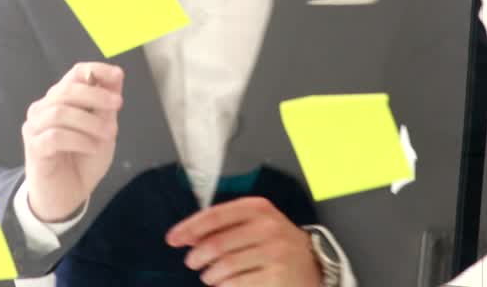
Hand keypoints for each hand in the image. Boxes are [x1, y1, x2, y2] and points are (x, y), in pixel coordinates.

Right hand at [21, 62, 123, 221]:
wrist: (66, 197)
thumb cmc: (83, 161)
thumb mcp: (103, 131)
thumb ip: (107, 106)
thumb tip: (117, 76)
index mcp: (61, 99)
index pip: (75, 74)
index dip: (96, 70)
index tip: (118, 75)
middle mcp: (44, 108)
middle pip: (67, 90)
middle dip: (96, 95)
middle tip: (118, 105)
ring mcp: (35, 128)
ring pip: (60, 112)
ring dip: (90, 121)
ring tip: (109, 134)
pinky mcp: (34, 148)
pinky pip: (55, 137)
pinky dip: (79, 140)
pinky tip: (92, 147)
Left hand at [166, 197, 322, 286]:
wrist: (313, 263)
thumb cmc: (275, 242)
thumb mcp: (255, 223)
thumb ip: (224, 225)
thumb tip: (188, 236)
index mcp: (258, 208)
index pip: (214, 215)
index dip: (189, 228)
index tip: (173, 239)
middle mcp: (268, 227)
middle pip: (217, 244)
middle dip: (197, 256)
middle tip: (191, 262)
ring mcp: (275, 252)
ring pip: (225, 266)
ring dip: (210, 275)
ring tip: (209, 277)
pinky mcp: (277, 276)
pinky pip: (237, 284)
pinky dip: (224, 286)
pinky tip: (224, 285)